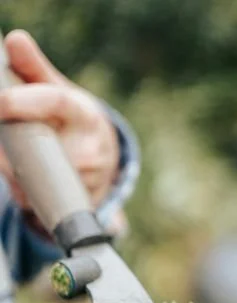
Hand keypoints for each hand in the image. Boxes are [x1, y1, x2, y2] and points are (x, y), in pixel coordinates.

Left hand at [0, 30, 119, 210]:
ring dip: (13, 166)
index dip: (22, 101)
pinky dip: (22, 188)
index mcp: (85, 115)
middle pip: (38, 146)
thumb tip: (16, 40)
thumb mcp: (56, 91)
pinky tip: (27, 176)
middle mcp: (92, 150)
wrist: (102, 161)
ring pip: (34, 175)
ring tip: (18, 155)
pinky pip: (38, 198)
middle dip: (11, 143)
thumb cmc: (69, 119)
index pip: (54, 102)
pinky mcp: (77, 204)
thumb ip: (33, 68)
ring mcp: (87, 181)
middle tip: (4, 136)